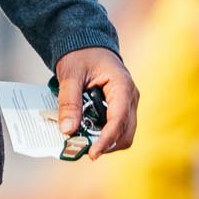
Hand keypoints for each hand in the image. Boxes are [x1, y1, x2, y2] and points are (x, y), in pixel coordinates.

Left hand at [55, 46, 138, 160]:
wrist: (87, 44)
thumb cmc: (81, 55)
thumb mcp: (70, 75)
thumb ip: (69, 102)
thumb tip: (68, 130)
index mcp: (122, 86)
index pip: (118, 120)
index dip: (106, 140)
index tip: (92, 153)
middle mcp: (130, 97)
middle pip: (125, 133)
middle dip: (105, 145)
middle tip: (81, 149)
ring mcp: (128, 104)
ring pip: (123, 134)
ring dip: (104, 141)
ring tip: (82, 139)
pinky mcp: (121, 109)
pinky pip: (116, 128)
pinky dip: (103, 135)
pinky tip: (86, 132)